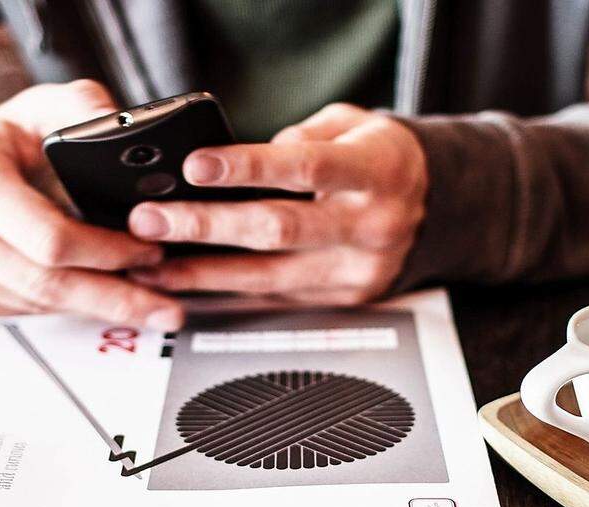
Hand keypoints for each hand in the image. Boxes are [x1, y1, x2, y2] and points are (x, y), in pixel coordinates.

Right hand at [0, 80, 183, 328]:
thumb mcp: (39, 107)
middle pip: (47, 284)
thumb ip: (84, 109)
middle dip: (115, 298)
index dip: (107, 252)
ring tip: (143, 302)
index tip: (150, 252)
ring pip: (37, 304)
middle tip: (166, 309)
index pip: (49, 238)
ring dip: (94, 305)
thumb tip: (123, 128)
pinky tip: (93, 298)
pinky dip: (63, 307)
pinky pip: (20, 312)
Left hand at [126, 103, 426, 304]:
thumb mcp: (354, 125)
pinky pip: (275, 299)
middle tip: (151, 220)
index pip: (305, 168)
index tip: (195, 166)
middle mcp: (370, 226)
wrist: (439, 208)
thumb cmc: (382, 160)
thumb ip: (302, 136)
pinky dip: (227, 293)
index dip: (248, 167)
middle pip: (278, 230)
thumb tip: (240, 157)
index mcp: (377, 171)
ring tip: (150, 264)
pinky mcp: (343, 299)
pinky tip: (187, 286)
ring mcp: (357, 270)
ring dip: (201, 273)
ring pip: (268, 278)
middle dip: (205, 226)